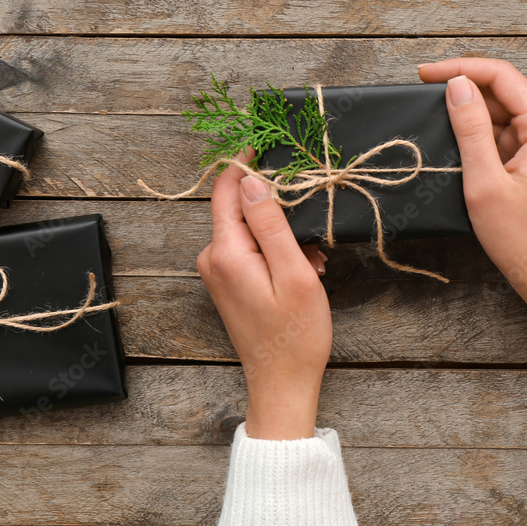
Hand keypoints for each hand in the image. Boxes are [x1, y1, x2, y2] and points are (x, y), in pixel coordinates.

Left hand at [197, 152, 331, 439]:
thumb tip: (253, 181)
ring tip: (313, 261)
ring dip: (283, 234)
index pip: (228, 190)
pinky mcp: (228, 283)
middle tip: (312, 228)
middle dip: (278, 208)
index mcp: (225, 251)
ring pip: (251, 230)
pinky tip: (303, 270)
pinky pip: (252, 251)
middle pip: (241, 208)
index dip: (246, 162)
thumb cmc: (294, 334)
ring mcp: (218, 272)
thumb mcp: (292, 272)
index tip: (268, 143)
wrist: (282, 383)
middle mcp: (213, 258)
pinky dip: (278, 252)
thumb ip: (271, 223)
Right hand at [419, 58, 526, 337]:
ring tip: (434, 121)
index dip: (461, 68)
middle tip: (422, 94)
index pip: (501, 76)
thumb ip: (471, 129)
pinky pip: (504, 134)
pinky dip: (479, 135)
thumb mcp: (485, 182)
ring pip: (501, 112)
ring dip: (470, 114)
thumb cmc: (521, 238)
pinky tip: (456, 145)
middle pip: (502, 90)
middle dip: (463, 88)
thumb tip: (457, 87)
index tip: (424, 75)